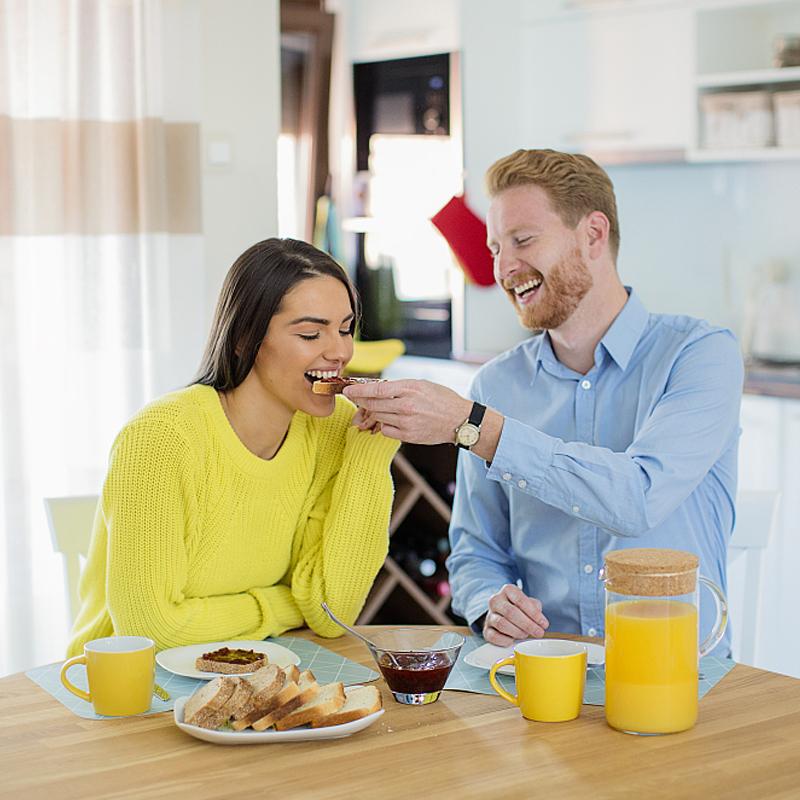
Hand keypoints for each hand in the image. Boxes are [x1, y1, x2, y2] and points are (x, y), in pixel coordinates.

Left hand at [342, 379, 471, 444]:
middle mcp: (406, 405)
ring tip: (377, 408)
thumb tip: (376, 389)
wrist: (460, 420)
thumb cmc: (442, 400)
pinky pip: (385, 430)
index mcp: (409, 388)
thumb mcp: (421, 385)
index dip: (358, 390)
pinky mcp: (408, 436)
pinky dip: (384, 424)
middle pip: (372, 404)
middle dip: (361, 401)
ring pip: (377, 417)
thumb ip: (399, 387)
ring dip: (373, 412)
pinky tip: (392, 420)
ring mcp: (406, 422)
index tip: (347, 390)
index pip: (376, 389)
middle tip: (356, 398)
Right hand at [483, 584, 548, 646]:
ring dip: (518, 632)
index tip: (544, 624)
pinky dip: (506, 640)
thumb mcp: (529, 603)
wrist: (502, 613)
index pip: (520, 600)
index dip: (534, 614)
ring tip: (526, 634)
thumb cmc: (519, 608)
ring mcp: (489, 615)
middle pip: (511, 612)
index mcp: (507, 590)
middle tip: (539, 632)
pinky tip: (513, 640)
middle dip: (528, 625)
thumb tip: (539, 619)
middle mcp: (496, 600)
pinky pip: (493, 636)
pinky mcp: (486, 629)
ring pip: (502, 624)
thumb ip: (535, 608)